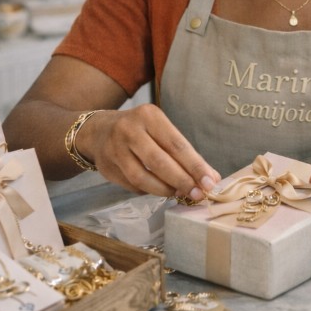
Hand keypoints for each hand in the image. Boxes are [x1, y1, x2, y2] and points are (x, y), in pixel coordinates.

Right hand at [79, 104, 221, 200]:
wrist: (99, 131)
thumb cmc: (141, 130)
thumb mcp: (161, 130)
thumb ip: (184, 153)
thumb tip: (211, 177)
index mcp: (149, 116)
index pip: (176, 144)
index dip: (195, 166)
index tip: (210, 182)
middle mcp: (129, 130)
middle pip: (159, 161)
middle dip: (182, 181)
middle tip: (198, 194)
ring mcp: (115, 149)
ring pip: (142, 177)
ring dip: (165, 190)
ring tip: (179, 193)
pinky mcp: (106, 167)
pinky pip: (132, 185)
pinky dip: (149, 191)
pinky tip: (160, 190)